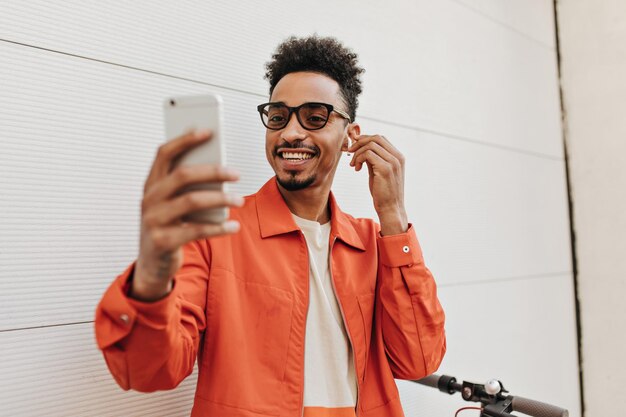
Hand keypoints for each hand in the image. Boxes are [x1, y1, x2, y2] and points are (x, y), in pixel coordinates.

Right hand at [132, 130, 242, 300]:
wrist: (152, 264)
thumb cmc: (169, 225)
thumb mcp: (172, 202)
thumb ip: (187, 185)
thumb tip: (218, 165)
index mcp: (151, 183)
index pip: (164, 153)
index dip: (185, 140)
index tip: (209, 131)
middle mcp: (149, 198)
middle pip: (183, 175)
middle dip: (213, 171)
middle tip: (236, 173)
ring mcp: (153, 220)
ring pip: (192, 201)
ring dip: (221, 199)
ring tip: (240, 200)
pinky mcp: (163, 241)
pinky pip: (196, 230)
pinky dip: (219, 227)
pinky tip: (233, 226)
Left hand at [348, 134, 407, 235]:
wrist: (390, 209)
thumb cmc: (383, 193)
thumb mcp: (378, 172)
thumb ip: (373, 159)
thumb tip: (362, 149)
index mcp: (398, 157)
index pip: (381, 138)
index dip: (365, 139)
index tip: (354, 147)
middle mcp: (398, 157)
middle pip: (376, 137)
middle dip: (360, 142)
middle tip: (350, 152)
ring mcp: (393, 162)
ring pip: (370, 145)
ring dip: (358, 153)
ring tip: (354, 165)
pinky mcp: (385, 168)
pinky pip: (368, 154)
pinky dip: (359, 158)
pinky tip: (357, 169)